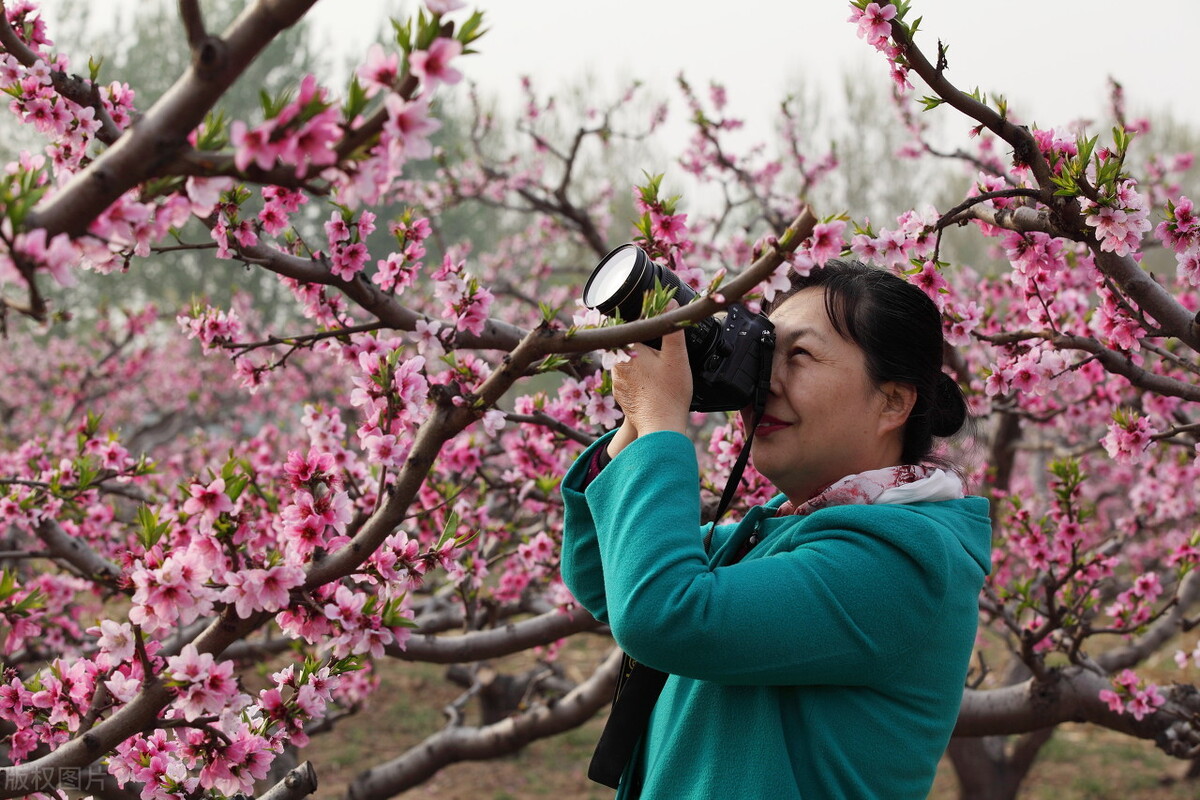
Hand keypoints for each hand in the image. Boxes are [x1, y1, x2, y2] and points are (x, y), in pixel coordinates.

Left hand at [607, 326, 691, 457]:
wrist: (660, 427)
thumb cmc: (669, 394)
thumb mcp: (677, 357)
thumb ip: (672, 329)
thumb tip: (672, 304)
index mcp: (626, 350)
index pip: (624, 324)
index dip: (635, 319)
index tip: (645, 318)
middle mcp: (615, 364)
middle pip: (624, 342)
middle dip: (639, 340)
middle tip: (656, 344)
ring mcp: (616, 381)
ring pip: (625, 360)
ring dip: (638, 359)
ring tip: (656, 365)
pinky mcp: (620, 394)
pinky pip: (627, 377)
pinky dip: (638, 377)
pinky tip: (651, 381)